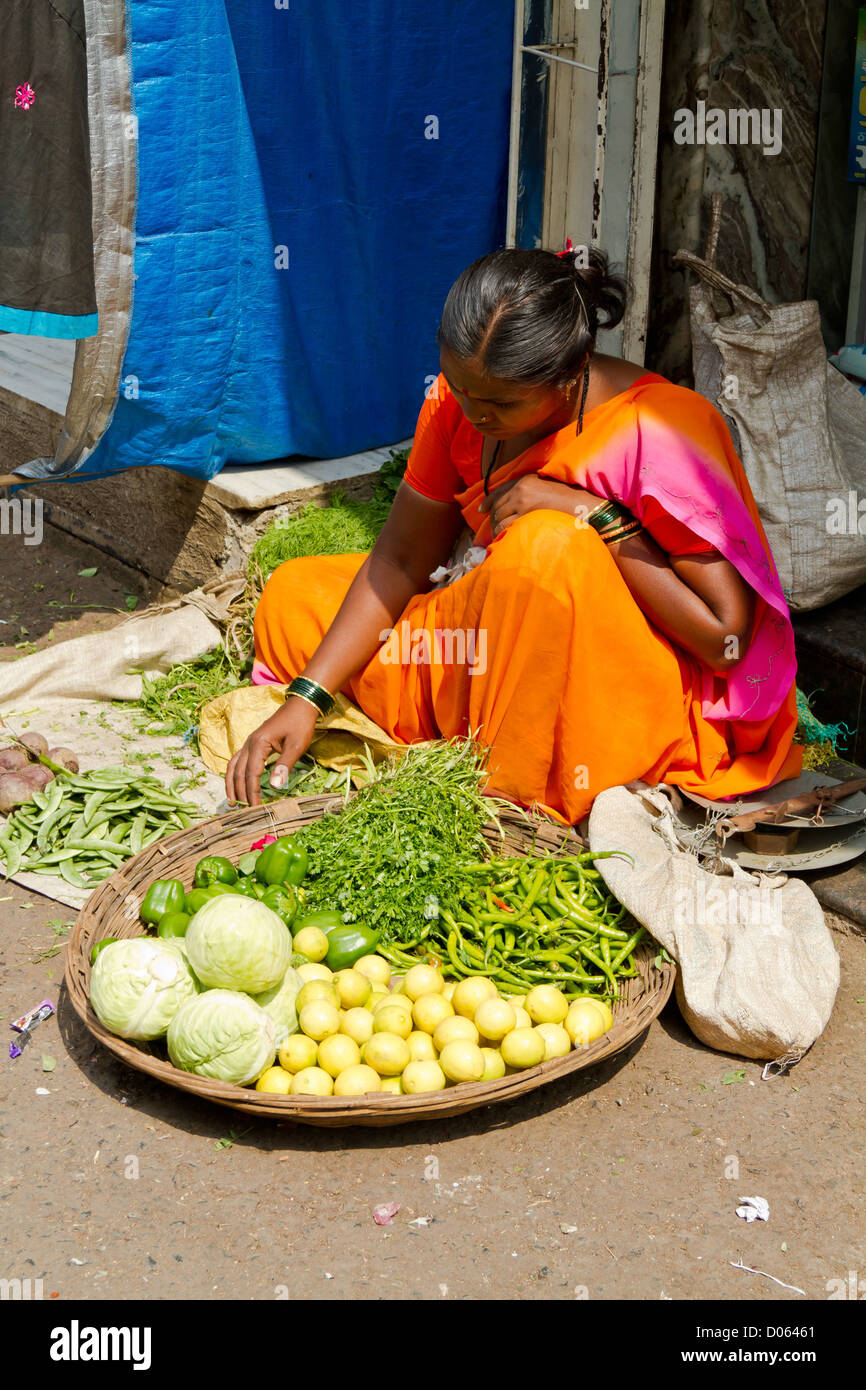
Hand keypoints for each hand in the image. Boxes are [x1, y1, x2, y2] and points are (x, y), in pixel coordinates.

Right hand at [225, 696, 318, 807]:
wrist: (300, 705)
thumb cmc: (300, 724)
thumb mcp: (296, 746)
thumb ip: (284, 766)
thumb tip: (274, 787)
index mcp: (258, 744)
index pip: (251, 774)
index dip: (252, 793)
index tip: (256, 809)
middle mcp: (249, 743)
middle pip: (239, 772)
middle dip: (240, 793)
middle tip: (244, 812)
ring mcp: (249, 742)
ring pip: (233, 766)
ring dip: (232, 784)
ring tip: (232, 802)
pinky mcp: (252, 743)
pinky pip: (238, 760)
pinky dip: (235, 774)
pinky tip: (237, 783)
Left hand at [478, 474, 600, 536]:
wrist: (583, 506)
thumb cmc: (569, 500)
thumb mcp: (547, 488)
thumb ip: (531, 492)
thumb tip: (517, 504)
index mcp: (525, 480)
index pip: (499, 490)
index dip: (488, 502)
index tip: (482, 510)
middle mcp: (521, 489)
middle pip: (497, 506)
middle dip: (493, 519)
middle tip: (493, 530)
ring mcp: (522, 502)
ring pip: (499, 518)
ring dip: (497, 528)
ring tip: (499, 537)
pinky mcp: (525, 516)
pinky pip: (506, 527)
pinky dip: (502, 534)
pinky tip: (505, 539)